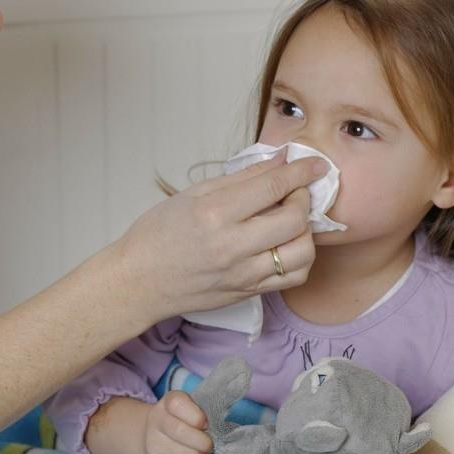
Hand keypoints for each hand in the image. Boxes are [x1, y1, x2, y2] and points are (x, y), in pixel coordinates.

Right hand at [113, 153, 323, 322]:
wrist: (138, 282)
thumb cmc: (157, 234)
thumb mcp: (192, 194)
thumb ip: (241, 178)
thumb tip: (278, 161)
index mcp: (214, 214)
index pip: (272, 187)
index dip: (301, 171)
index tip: (315, 163)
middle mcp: (231, 246)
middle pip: (293, 219)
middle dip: (304, 198)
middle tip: (296, 190)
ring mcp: (242, 274)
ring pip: (301, 252)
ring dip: (306, 230)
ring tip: (292, 219)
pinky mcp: (247, 292)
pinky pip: (292, 278)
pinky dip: (300, 258)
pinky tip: (287, 244)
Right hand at [142, 390, 213, 453]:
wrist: (153, 435)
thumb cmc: (182, 420)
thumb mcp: (190, 408)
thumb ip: (202, 413)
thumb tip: (218, 430)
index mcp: (168, 403)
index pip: (178, 404)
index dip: (197, 416)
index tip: (205, 424)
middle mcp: (156, 421)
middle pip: (181, 431)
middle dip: (204, 441)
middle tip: (209, 444)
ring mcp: (153, 444)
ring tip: (203, 452)